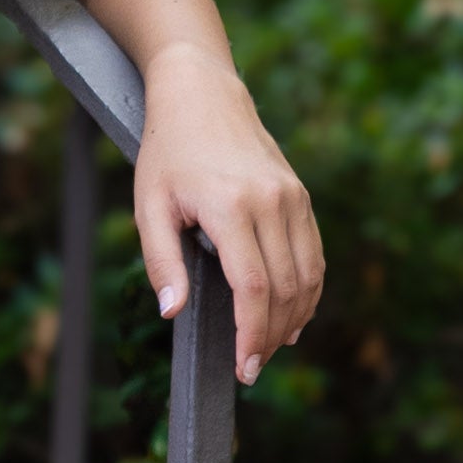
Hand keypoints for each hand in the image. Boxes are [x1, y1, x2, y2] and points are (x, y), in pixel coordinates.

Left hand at [132, 42, 324, 383]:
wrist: (203, 94)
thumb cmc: (168, 153)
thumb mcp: (148, 206)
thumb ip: (160, 262)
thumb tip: (174, 314)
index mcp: (230, 207)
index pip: (252, 287)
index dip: (251, 334)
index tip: (243, 368)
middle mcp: (270, 202)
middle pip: (285, 289)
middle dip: (270, 337)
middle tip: (251, 368)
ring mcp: (292, 198)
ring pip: (307, 276)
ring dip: (293, 320)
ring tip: (268, 349)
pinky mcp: (300, 196)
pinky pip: (314, 255)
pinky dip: (308, 292)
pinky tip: (292, 317)